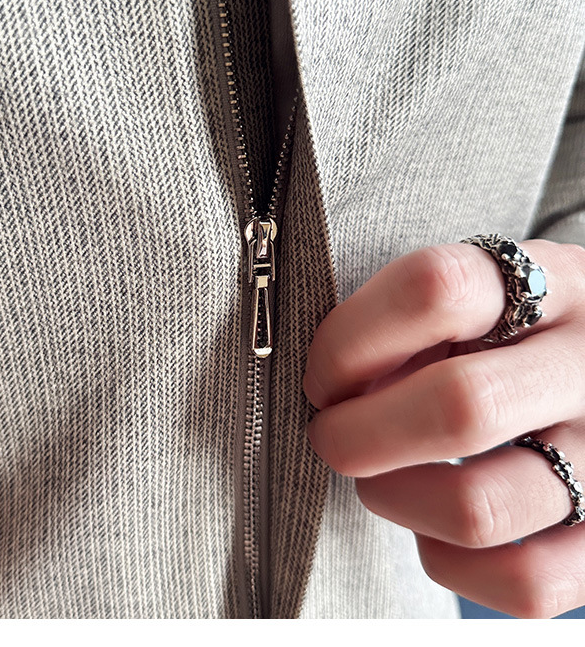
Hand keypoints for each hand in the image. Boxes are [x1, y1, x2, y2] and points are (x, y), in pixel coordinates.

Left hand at [303, 240, 584, 618]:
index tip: (322, 376)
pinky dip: (454, 566)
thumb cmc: (512, 331)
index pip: (436, 289)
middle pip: (459, 406)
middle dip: (358, 434)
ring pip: (480, 507)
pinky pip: (527, 583)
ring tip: (377, 479)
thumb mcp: (477, 296)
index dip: (349, 340)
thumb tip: (330, 388)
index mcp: (545, 283)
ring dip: (394, 499)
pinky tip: (433, 529)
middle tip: (329, 434)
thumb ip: (410, 324)